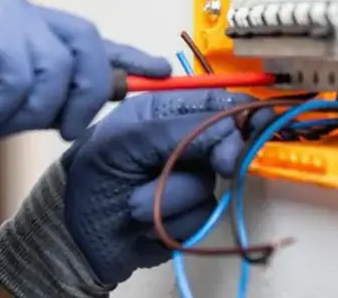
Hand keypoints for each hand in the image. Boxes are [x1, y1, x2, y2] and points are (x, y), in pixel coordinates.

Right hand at [0, 0, 170, 144]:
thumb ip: (38, 96)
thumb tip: (87, 104)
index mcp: (17, 25)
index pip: (83, 36)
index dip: (123, 55)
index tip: (158, 71)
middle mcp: (11, 11)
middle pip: (84, 44)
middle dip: (84, 96)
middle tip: (64, 131)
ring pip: (52, 70)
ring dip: (20, 113)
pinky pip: (15, 79)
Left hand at [64, 89, 250, 285]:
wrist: (75, 236)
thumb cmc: (90, 177)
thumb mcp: (123, 144)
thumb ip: (176, 131)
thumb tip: (230, 130)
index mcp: (160, 111)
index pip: (212, 101)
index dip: (240, 110)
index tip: (262, 120)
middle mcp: (179, 141)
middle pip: (224, 142)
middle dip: (216, 155)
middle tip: (218, 164)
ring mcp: (187, 177)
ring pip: (209, 184)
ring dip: (171, 196)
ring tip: (134, 203)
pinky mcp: (191, 213)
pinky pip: (202, 215)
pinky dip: (173, 220)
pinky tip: (145, 224)